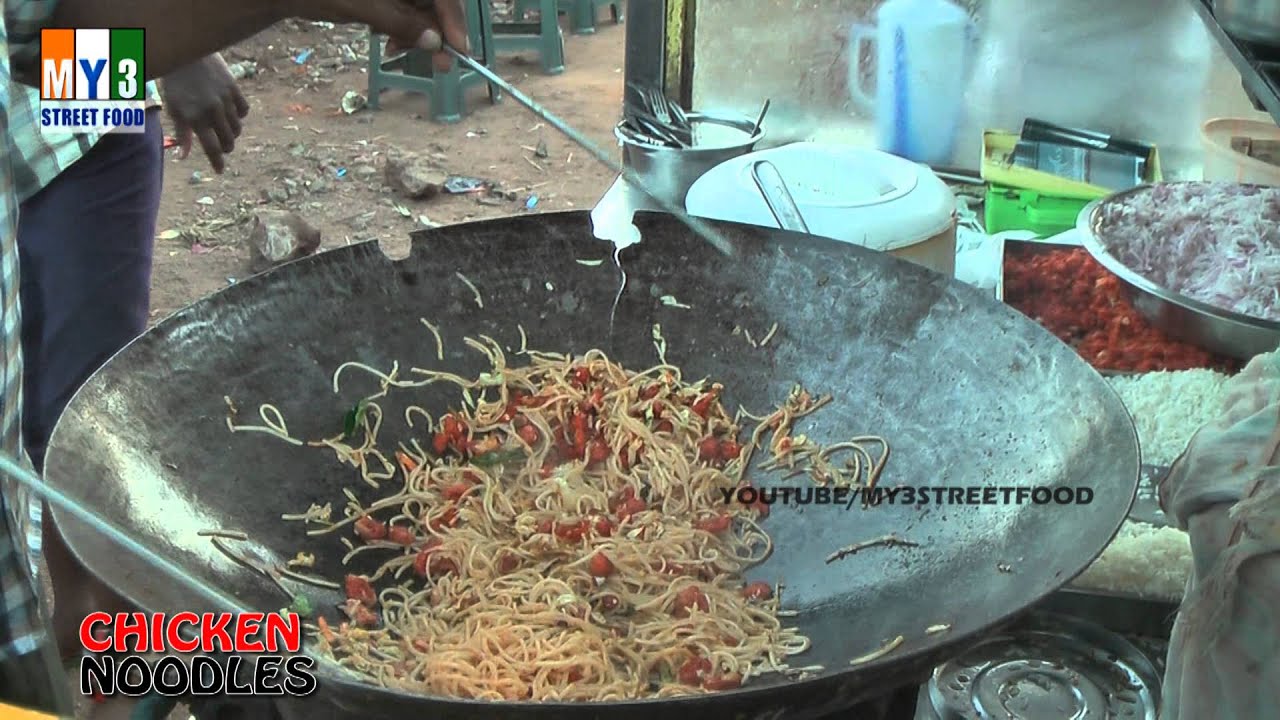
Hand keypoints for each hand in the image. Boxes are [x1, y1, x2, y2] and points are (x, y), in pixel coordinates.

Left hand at [159, 53, 249, 173]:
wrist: (185, 54)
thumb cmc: (175, 83)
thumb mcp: (174, 109)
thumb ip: (182, 133)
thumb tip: (182, 156)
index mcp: (195, 119)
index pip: (211, 148)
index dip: (216, 162)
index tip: (220, 170)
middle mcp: (212, 112)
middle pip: (227, 141)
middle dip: (225, 148)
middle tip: (222, 147)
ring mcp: (225, 100)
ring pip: (237, 127)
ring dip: (232, 133)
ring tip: (225, 130)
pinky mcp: (234, 89)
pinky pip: (243, 110)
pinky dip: (239, 116)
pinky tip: (232, 114)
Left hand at [300, 0, 468, 71]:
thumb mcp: (362, 6)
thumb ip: (400, 22)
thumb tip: (435, 42)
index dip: (453, 19)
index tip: (458, 48)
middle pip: (436, 2)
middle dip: (438, 31)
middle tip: (441, 64)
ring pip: (423, 10)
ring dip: (420, 35)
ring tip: (399, 50)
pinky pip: (408, 14)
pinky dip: (405, 32)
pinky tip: (391, 42)